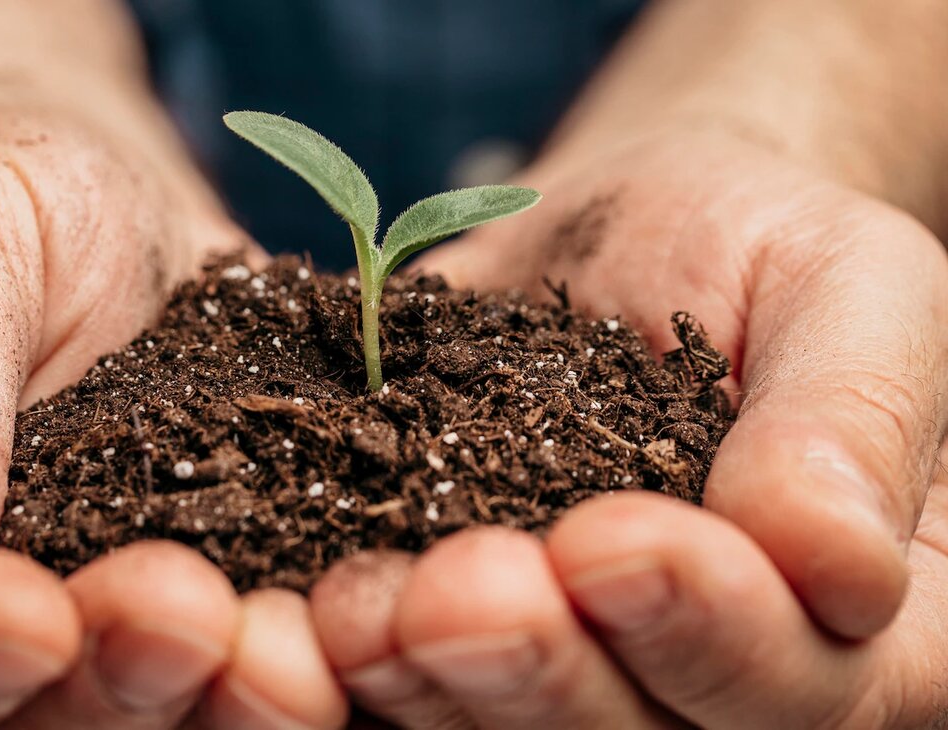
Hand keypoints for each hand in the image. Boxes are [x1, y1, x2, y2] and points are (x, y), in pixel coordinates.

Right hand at [0, 110, 346, 727]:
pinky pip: (226, 666)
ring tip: (281, 645)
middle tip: (181, 621)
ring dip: (201, 702)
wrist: (102, 219)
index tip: (16, 612)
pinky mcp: (186, 623)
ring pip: (112, 718)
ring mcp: (62, 639)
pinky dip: (289, 661)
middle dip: (86, 694)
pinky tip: (345, 627)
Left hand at [301, 128, 947, 726]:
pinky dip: (364, 666)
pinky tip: (313, 615)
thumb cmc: (753, 249)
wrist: (624, 241)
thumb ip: (854, 416)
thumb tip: (836, 561)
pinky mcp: (473, 640)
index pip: (809, 677)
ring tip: (363, 605)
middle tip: (460, 594)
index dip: (711, 627)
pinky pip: (421, 682)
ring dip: (434, 684)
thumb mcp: (848, 284)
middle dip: (544, 670)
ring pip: (517, 729)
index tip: (613, 541)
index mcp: (870, 620)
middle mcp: (724, 671)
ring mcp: (590, 662)